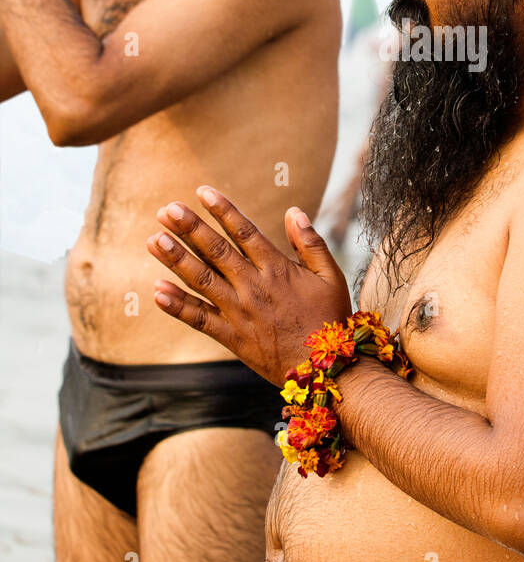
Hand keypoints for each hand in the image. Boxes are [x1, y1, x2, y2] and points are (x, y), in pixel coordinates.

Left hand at [147, 186, 352, 386]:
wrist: (326, 369)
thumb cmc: (331, 318)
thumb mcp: (331, 275)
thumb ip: (311, 243)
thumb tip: (293, 211)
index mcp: (277, 269)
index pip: (245, 232)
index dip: (223, 210)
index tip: (202, 191)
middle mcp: (254, 287)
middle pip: (216, 251)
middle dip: (190, 228)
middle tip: (167, 210)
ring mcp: (239, 313)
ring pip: (202, 281)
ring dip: (176, 260)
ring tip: (154, 240)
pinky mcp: (231, 337)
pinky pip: (199, 319)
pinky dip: (177, 306)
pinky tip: (157, 292)